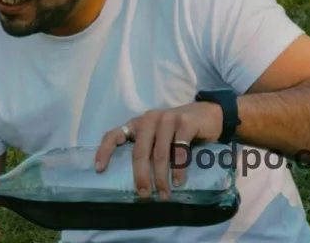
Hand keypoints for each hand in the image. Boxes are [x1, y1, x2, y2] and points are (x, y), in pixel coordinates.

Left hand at [94, 102, 222, 200]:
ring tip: (164, 194)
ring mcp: (168, 119)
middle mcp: (150, 119)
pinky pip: (180, 150)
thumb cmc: (179, 130)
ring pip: (160, 154)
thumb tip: (138, 179)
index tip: (100, 170)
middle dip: (140, 176)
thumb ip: (148, 148)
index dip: (104, 151)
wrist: (210, 114)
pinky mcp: (185, 123)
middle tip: (144, 194)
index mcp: (138, 123)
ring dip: (161, 177)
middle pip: (139, 151)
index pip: (114, 134)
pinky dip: (179, 169)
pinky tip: (178, 181)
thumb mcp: (158, 136)